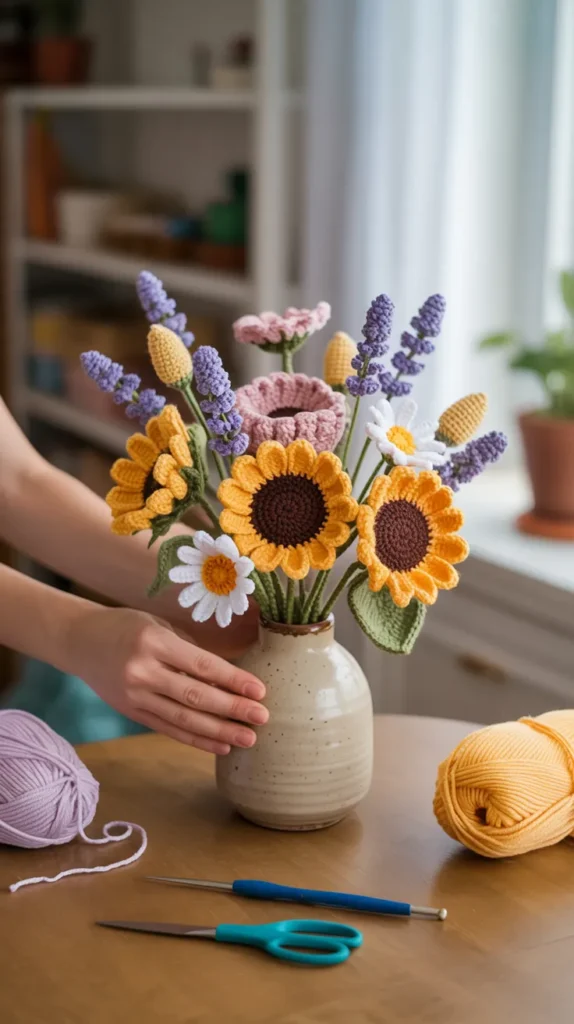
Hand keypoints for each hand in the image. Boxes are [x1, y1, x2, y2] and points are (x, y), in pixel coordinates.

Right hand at [65, 606, 267, 753]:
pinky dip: (196, 740)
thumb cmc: (127, 627)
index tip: (260, 690)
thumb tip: (228, 678)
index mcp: (153, 642)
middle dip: (232, 709)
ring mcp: (135, 696)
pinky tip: (220, 746)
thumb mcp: (158, 627)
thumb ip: (189, 651)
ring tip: (247, 739)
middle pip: (195, 696)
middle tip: (262, 717)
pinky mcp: (132, 713)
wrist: (81, 642)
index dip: (233, 680)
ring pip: (184, 718)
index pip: (201, 665)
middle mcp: (142, 672)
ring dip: (219, 731)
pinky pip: (169, 729)